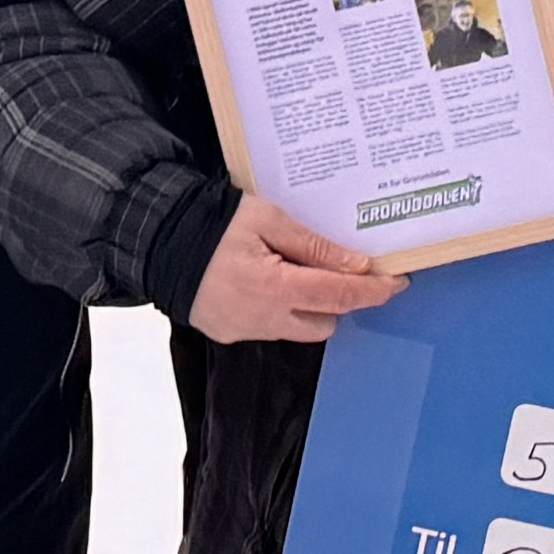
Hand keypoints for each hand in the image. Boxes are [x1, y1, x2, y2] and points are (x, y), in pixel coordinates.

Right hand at [189, 193, 407, 346]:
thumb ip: (313, 245)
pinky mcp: (230, 334)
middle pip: (325, 321)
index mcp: (274, 287)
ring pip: (300, 328)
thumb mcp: (266, 220)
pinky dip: (280, 309)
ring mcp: (245, 331)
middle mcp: (262, 318)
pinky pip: (271, 327)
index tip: (396, 282)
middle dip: (338, 298)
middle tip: (336, 267)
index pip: (339, 296)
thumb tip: (356, 265)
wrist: (157, 241)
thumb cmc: (211, 223)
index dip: (373, 291)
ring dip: (309, 306)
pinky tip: (265, 280)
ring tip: (293, 270)